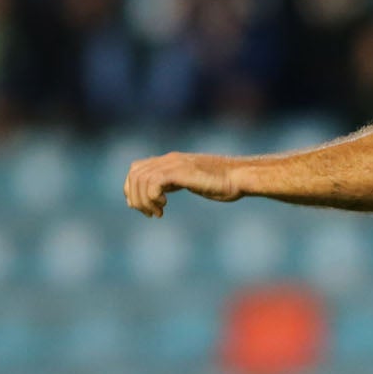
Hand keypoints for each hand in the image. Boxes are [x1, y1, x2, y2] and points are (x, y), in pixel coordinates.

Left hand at [125, 153, 241, 216]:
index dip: (132, 189)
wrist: (240, 177)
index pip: (137, 169)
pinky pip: (153, 182)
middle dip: (136, 197)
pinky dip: (153, 197)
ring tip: (158, 213)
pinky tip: (164, 206)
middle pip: (134, 174)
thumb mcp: (193, 182)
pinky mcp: (180, 171)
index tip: (145, 207)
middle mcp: (169, 160)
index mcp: (170, 161)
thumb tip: (163, 193)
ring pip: (140, 179)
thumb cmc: (224, 183)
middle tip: (150, 213)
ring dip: (144, 200)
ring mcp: (174, 164)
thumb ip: (176, 183)